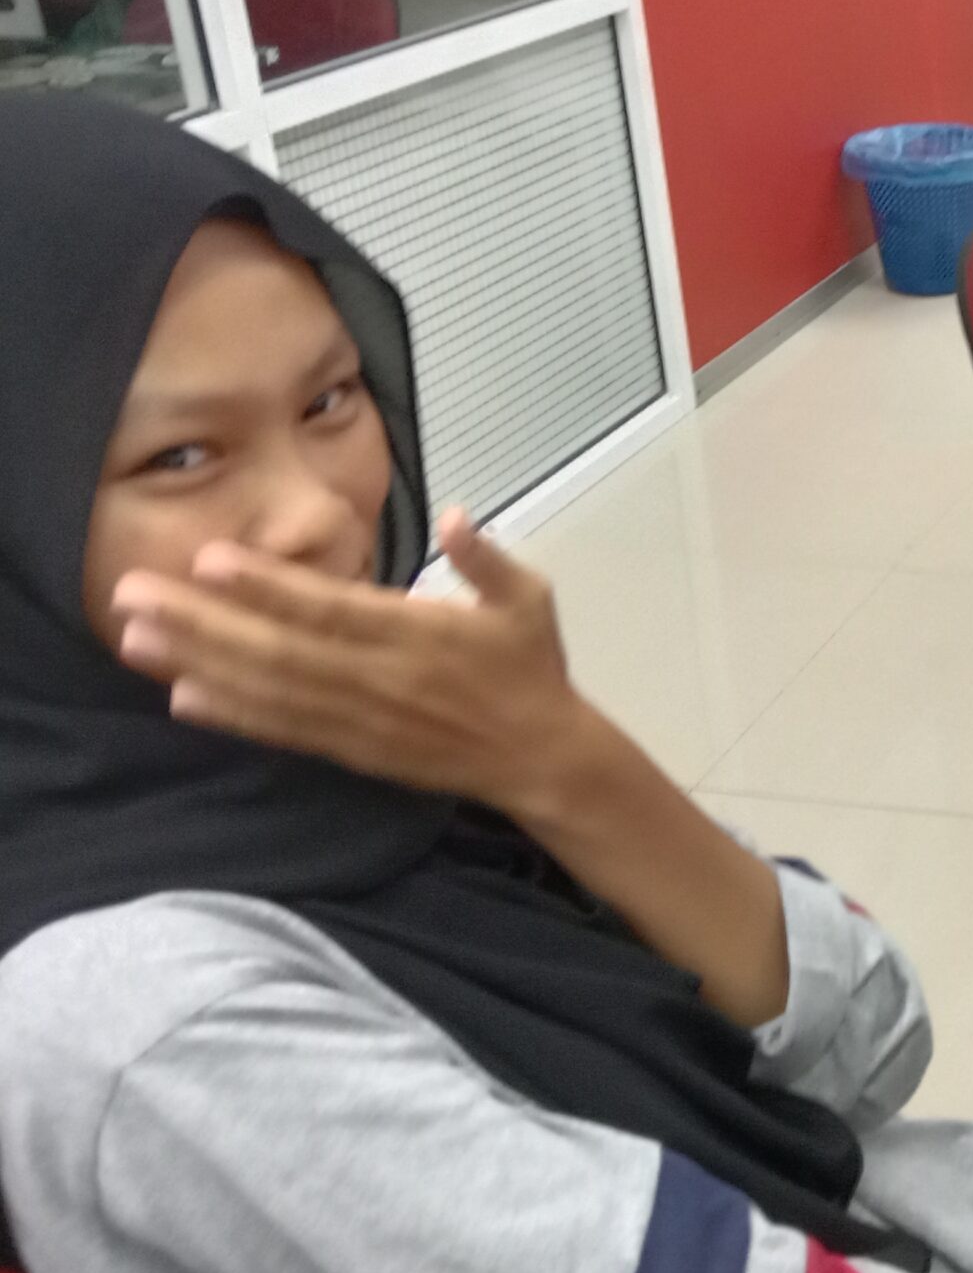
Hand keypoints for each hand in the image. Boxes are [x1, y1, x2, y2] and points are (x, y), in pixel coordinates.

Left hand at [112, 508, 598, 814]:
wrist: (540, 758)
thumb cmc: (529, 670)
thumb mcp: (529, 600)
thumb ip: (487, 558)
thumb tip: (457, 515)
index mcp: (419, 635)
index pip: (331, 609)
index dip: (269, 586)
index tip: (210, 560)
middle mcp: (379, 679)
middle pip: (278, 649)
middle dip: (201, 622)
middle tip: (131, 595)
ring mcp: (360, 719)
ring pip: (269, 690)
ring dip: (198, 664)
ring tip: (134, 639)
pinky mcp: (350, 750)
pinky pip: (283, 731)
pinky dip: (232, 716)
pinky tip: (182, 697)